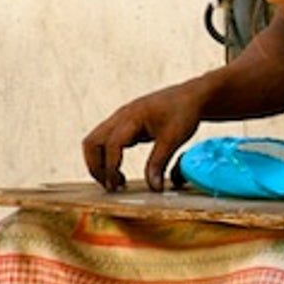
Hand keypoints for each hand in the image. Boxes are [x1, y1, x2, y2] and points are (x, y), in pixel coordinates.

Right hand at [81, 82, 206, 190]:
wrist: (191, 96)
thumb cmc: (183, 112)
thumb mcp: (173, 139)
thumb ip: (159, 163)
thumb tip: (154, 188)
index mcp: (132, 117)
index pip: (111, 145)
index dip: (111, 167)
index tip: (117, 186)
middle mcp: (121, 116)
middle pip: (92, 142)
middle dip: (96, 167)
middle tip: (111, 187)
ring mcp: (120, 119)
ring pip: (95, 141)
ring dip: (99, 163)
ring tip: (115, 182)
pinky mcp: (124, 124)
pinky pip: (105, 140)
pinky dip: (106, 157)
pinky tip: (119, 171)